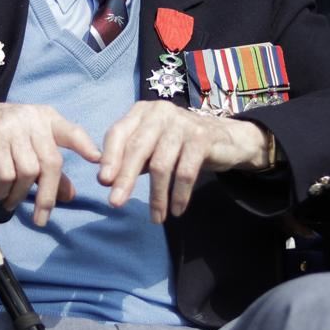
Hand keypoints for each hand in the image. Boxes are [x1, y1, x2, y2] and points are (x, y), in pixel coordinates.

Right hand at [0, 102, 100, 224]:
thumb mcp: (24, 146)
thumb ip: (49, 169)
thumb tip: (72, 195)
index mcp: (45, 117)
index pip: (72, 131)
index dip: (86, 146)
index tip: (99, 162)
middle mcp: (32, 119)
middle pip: (51, 163)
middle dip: (48, 196)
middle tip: (41, 218)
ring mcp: (12, 126)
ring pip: (28, 171)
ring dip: (20, 195)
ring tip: (9, 204)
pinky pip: (6, 172)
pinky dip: (2, 190)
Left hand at [98, 102, 273, 221]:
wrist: (226, 139)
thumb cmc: (179, 145)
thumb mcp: (152, 147)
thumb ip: (130, 158)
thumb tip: (106, 179)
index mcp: (142, 112)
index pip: (118, 133)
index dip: (110, 157)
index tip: (103, 181)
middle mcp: (160, 112)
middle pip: (137, 148)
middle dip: (125, 178)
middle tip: (116, 203)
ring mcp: (182, 123)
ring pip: (161, 165)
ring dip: (156, 196)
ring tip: (156, 218)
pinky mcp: (202, 138)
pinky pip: (185, 172)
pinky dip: (179, 195)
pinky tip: (177, 210)